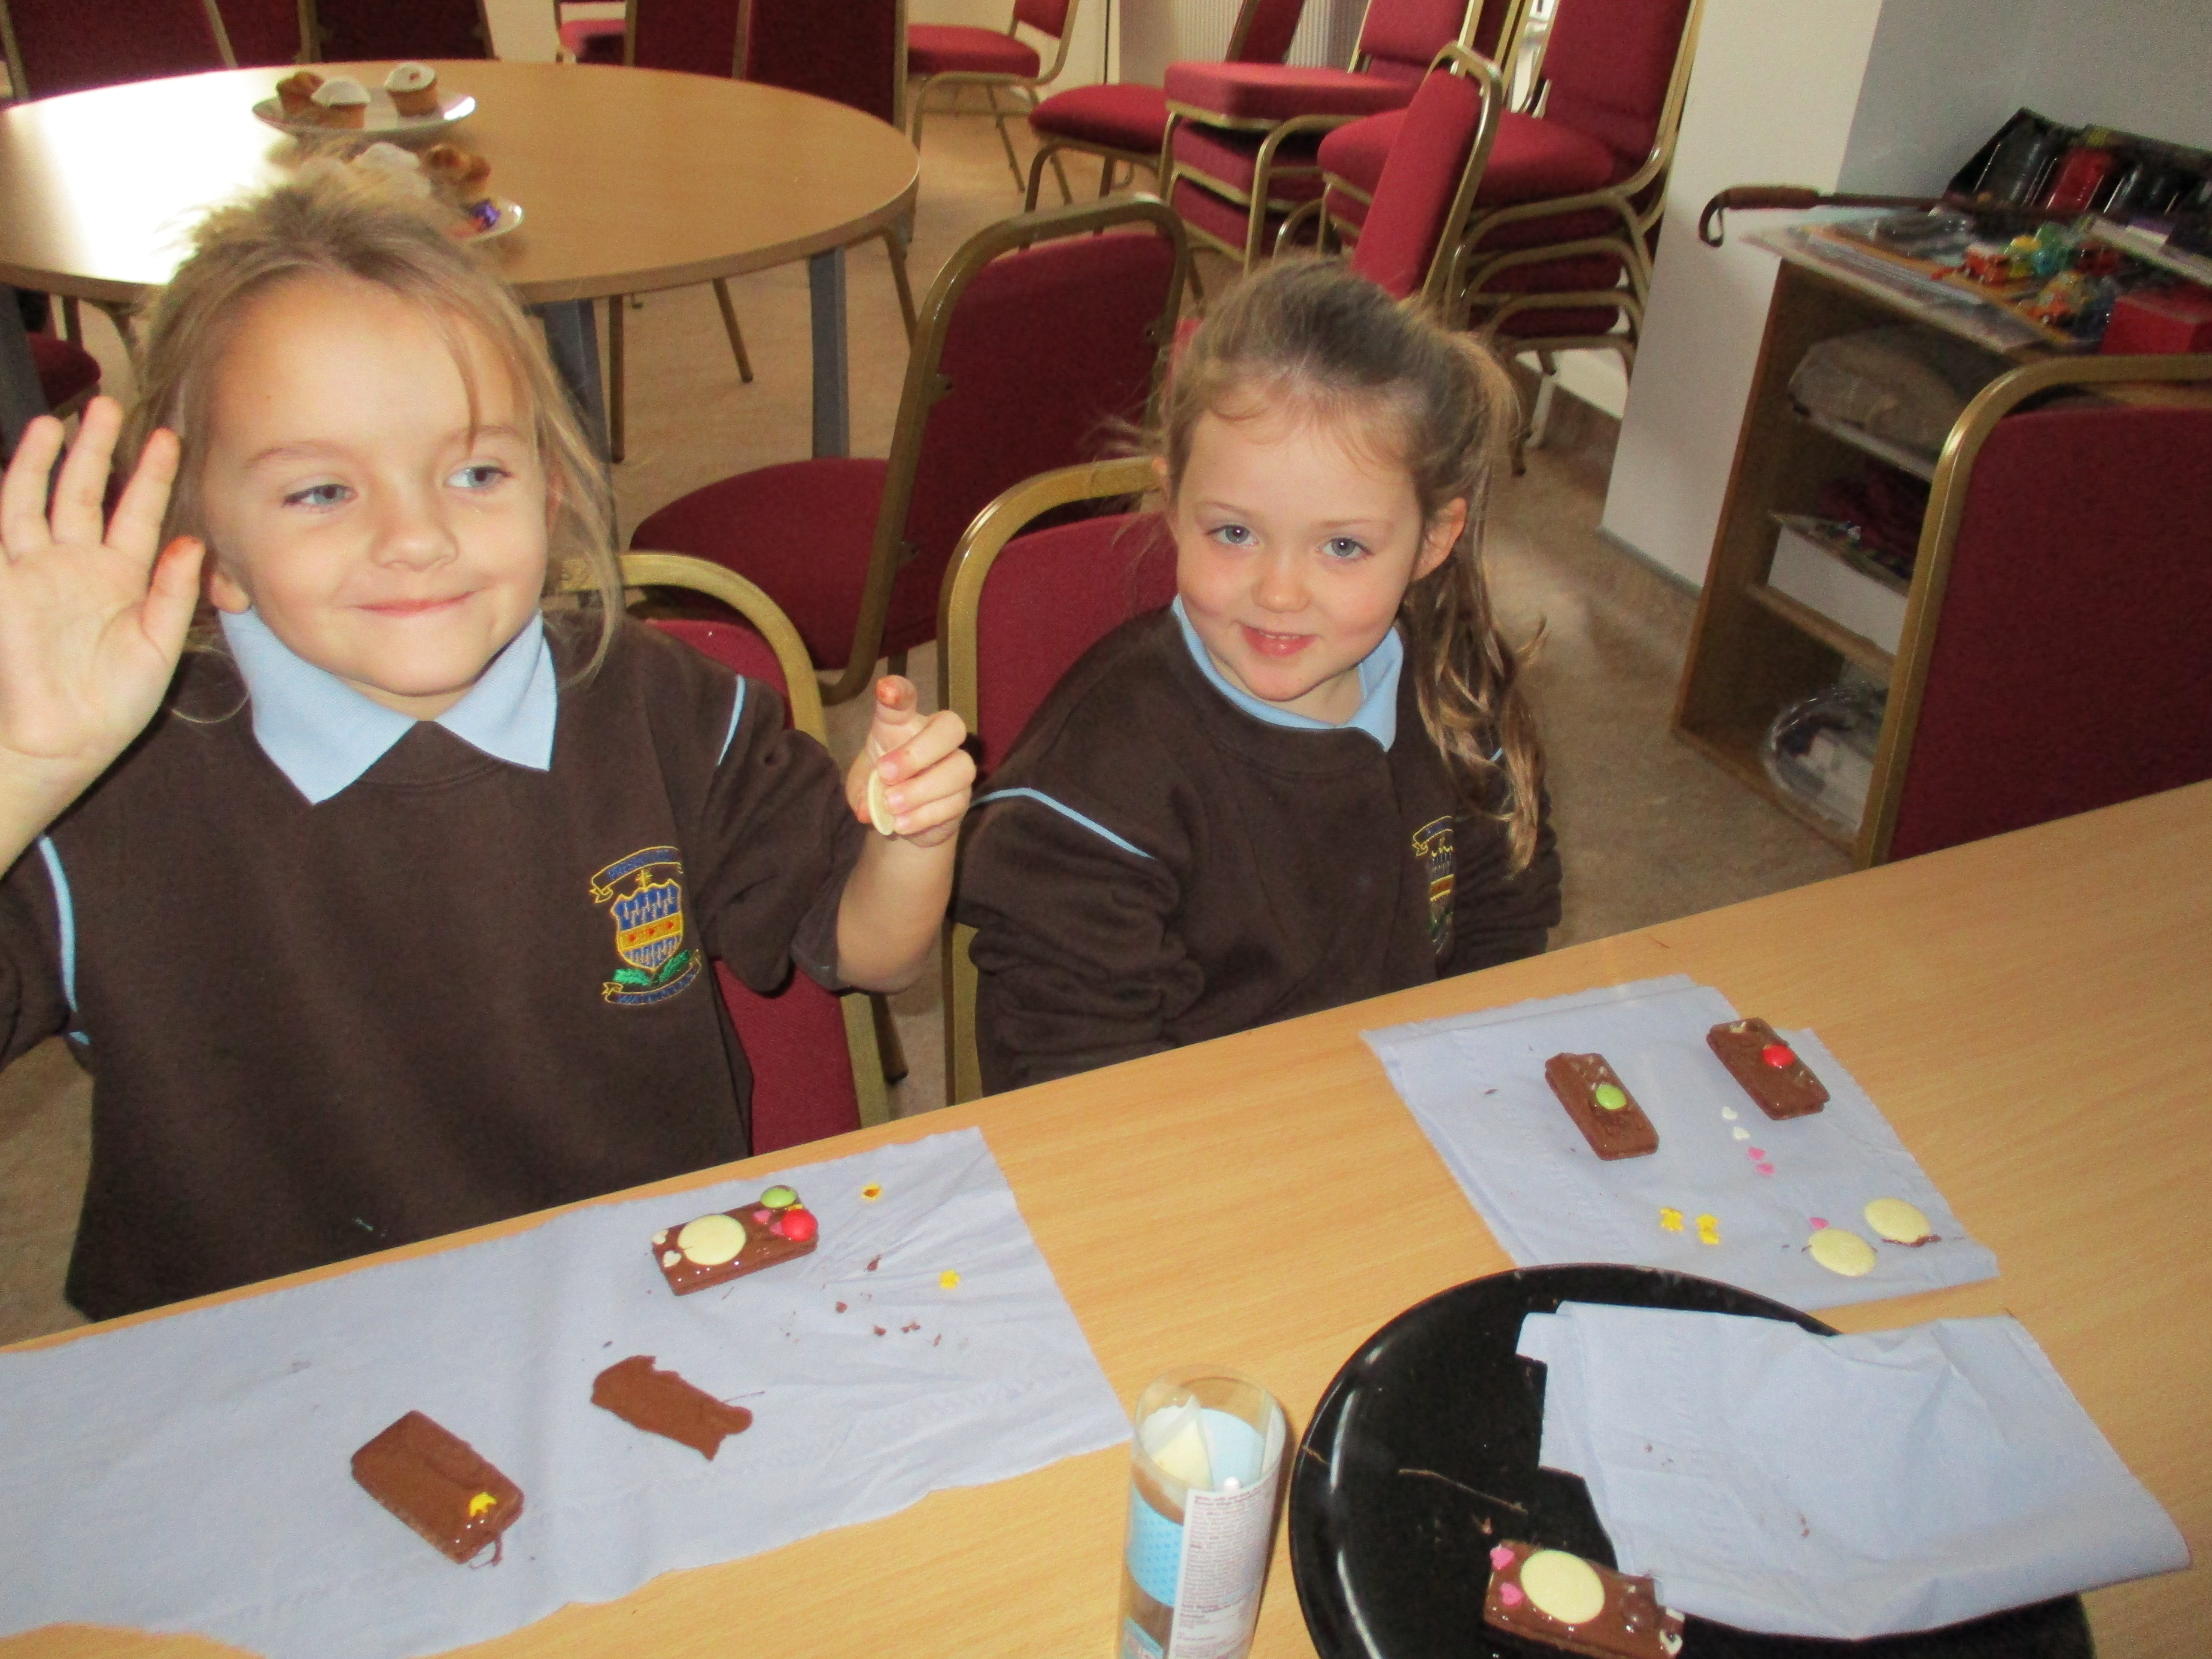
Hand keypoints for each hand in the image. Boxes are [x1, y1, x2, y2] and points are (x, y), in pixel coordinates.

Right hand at [0, 398, 203, 803]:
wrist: (66, 737)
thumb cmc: (116, 700)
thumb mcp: (161, 645)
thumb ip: (174, 592)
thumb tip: (192, 541)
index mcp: (126, 578)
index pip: (141, 514)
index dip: (152, 476)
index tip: (169, 437)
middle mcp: (82, 565)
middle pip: (89, 493)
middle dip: (98, 450)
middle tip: (108, 404)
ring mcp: (41, 570)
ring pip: (42, 500)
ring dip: (49, 461)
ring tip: (60, 420)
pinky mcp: (9, 582)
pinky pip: (9, 527)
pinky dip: (15, 492)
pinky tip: (23, 461)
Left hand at [845, 675, 973, 849]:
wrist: (901, 820)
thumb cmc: (879, 787)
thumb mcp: (861, 788)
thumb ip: (862, 793)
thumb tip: (867, 811)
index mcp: (903, 725)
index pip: (905, 700)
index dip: (899, 693)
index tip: (886, 690)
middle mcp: (935, 739)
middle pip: (950, 727)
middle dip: (918, 752)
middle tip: (886, 773)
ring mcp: (955, 766)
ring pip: (958, 768)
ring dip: (921, 790)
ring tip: (891, 805)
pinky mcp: (962, 797)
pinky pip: (954, 803)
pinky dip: (923, 815)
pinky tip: (901, 824)